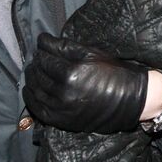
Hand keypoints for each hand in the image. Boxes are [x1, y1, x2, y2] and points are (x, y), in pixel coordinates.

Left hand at [23, 34, 148, 132]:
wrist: (132, 99)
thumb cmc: (114, 72)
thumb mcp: (92, 53)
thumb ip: (65, 46)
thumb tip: (42, 40)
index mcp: (72, 73)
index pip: (45, 59)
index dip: (41, 50)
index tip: (42, 45)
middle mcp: (64, 92)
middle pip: (38, 74)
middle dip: (36, 64)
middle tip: (38, 58)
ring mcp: (62, 109)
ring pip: (36, 90)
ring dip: (31, 79)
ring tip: (33, 71)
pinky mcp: (63, 121)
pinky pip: (39, 110)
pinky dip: (30, 99)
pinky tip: (29, 90)